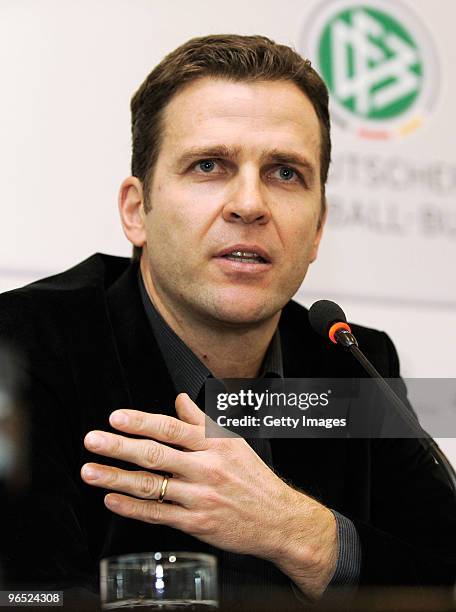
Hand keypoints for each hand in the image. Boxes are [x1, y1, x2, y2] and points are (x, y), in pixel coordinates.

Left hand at [81, 393, 336, 598]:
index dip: (142, 422)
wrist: (279, 520)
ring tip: (90, 471)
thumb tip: (180, 398)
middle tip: (92, 440)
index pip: (172, 428)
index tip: (116, 418)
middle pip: (156, 454)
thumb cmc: (254, 479)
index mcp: (215, 445)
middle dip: (119, 447)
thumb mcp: (233, 442)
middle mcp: (206, 468)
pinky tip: (111, 500)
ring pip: (151, 486)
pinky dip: (132, 508)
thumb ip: (202, 420)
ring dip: (116, 478)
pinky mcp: (197, 523)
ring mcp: (200, 497)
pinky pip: (158, 514)